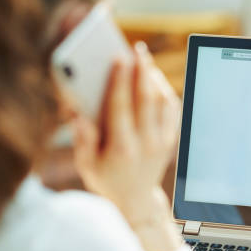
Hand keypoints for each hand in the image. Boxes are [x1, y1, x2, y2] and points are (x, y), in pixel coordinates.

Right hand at [72, 42, 181, 250]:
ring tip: (144, 60)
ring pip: (163, 102)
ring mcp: (162, 142)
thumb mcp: (87, 165)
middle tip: (137, 49)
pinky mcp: (170, 140)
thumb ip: (82, 139)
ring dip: (154, 78)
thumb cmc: (106, 179)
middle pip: (147, 99)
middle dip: (142, 70)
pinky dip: (165, 91)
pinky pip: (172, 110)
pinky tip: (154, 80)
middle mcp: (146, 144)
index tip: (118, 57)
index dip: (119, 80)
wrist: (136, 201)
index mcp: (121, 149)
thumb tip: (79, 113)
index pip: (121, 107)